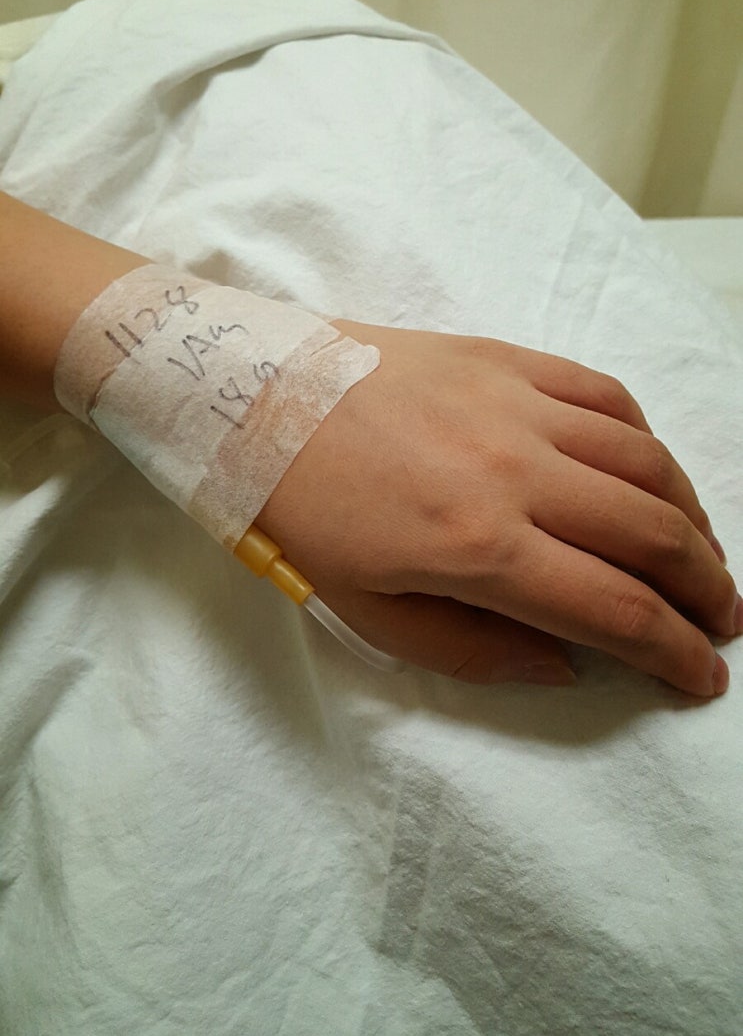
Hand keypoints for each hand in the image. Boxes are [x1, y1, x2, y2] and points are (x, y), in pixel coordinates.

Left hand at [256, 323, 738, 694]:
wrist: (250, 395)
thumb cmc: (299, 512)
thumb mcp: (365, 610)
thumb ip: (473, 649)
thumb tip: (564, 664)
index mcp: (478, 547)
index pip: (614, 609)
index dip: (674, 652)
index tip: (705, 676)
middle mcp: (517, 472)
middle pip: (652, 535)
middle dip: (706, 588)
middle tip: (724, 620)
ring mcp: (518, 406)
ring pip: (646, 462)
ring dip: (691, 515)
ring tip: (701, 554)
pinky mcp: (506, 359)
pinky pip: (605, 395)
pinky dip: (646, 439)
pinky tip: (650, 470)